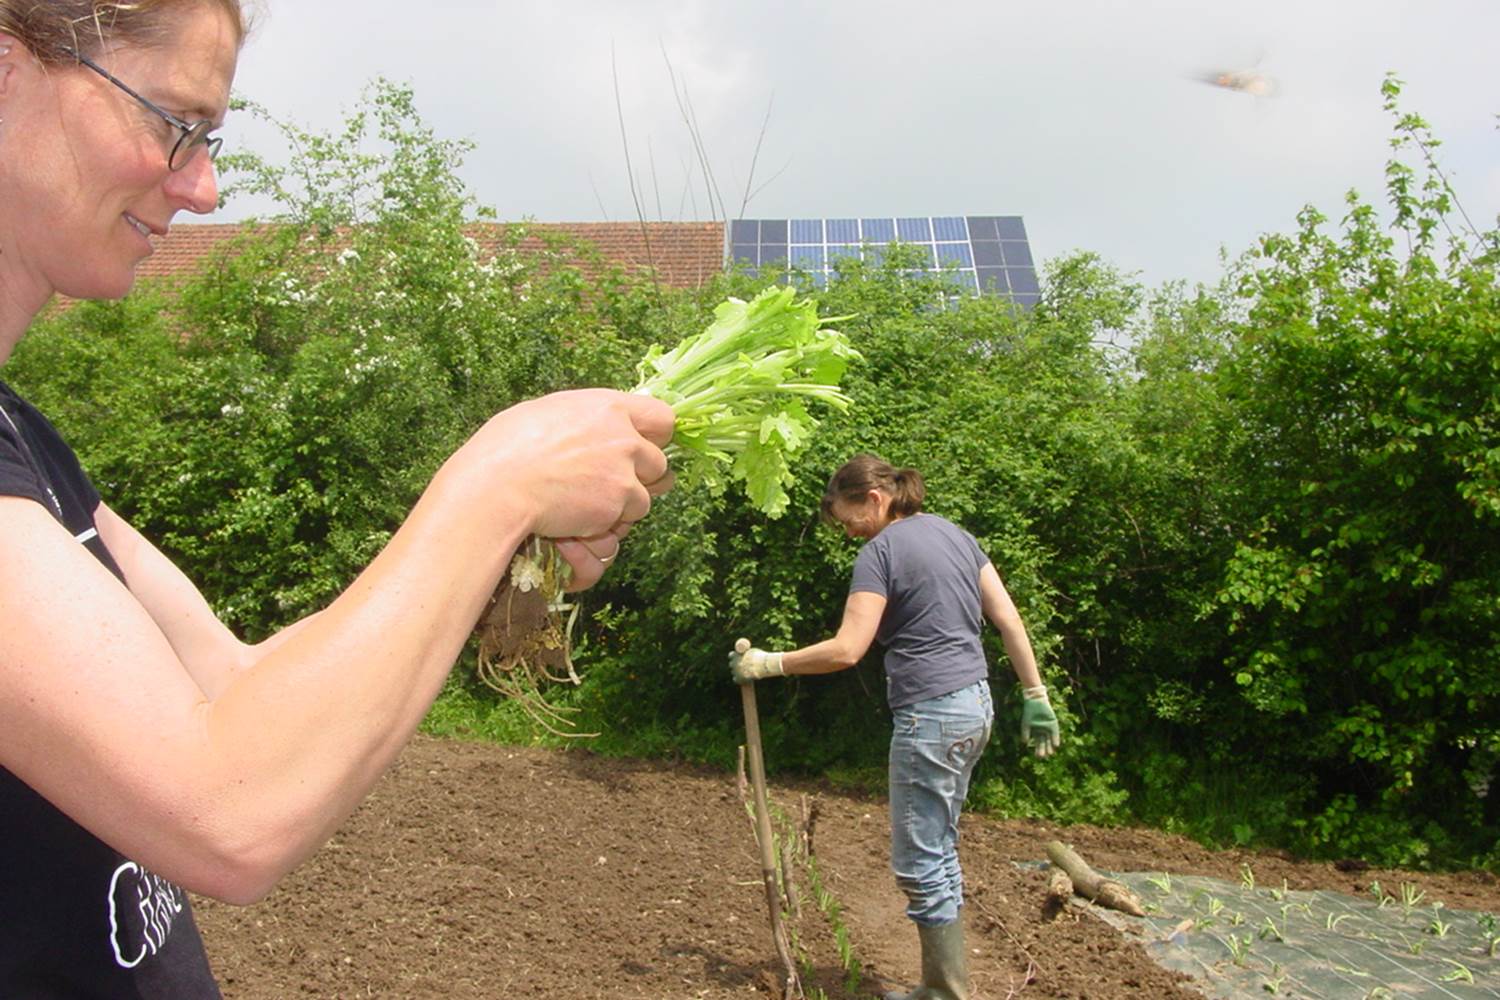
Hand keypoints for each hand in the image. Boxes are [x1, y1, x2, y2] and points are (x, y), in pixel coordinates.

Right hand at [453, 389, 674, 549]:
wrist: (498, 487)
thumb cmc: (507, 447)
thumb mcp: (549, 413)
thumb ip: (587, 419)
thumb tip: (598, 425)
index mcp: (609, 407)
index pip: (663, 417)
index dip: (656, 436)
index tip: (644, 447)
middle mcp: (625, 438)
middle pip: (660, 463)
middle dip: (641, 478)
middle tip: (612, 484)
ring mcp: (625, 474)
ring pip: (644, 499)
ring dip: (621, 507)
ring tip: (584, 505)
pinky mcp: (616, 506)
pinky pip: (622, 523)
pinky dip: (605, 528)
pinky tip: (576, 520)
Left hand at [730, 638, 783, 683]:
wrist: (763, 665)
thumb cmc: (760, 657)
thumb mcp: (752, 652)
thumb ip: (746, 654)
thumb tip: (746, 656)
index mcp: (736, 655)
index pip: (731, 655)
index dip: (734, 657)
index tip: (738, 658)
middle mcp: (734, 663)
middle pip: (731, 664)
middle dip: (736, 665)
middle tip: (742, 666)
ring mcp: (735, 671)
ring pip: (734, 672)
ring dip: (738, 672)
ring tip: (745, 673)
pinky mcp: (739, 679)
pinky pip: (735, 680)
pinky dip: (739, 680)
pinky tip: (743, 679)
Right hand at [1020, 684, 1059, 757]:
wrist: (1035, 702)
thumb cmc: (1029, 712)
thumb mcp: (1026, 724)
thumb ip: (1025, 733)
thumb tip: (1024, 743)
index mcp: (1036, 731)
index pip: (1038, 743)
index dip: (1038, 749)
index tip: (1038, 757)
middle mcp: (1043, 731)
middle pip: (1044, 742)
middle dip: (1043, 749)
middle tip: (1043, 757)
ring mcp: (1048, 727)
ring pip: (1050, 739)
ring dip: (1050, 746)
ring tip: (1050, 753)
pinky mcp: (1053, 723)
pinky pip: (1055, 732)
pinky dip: (1055, 738)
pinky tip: (1056, 745)